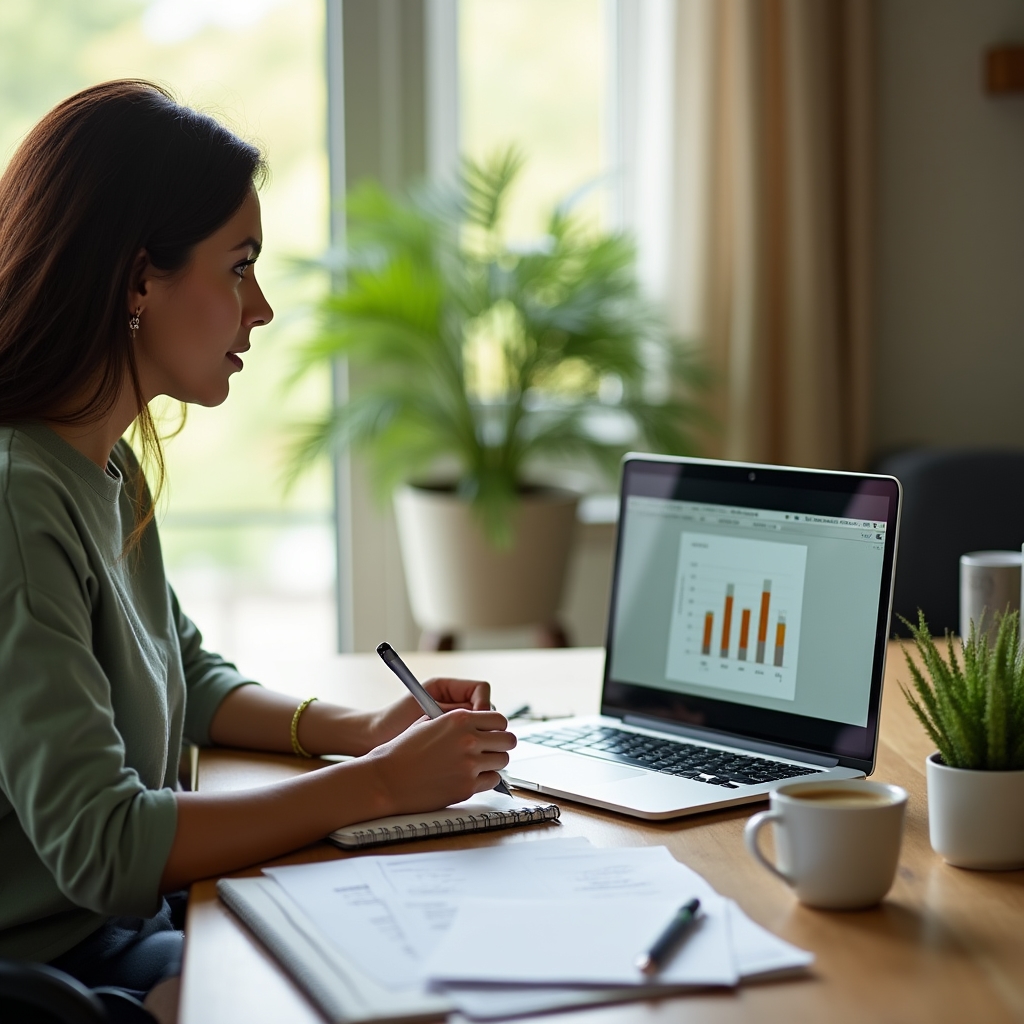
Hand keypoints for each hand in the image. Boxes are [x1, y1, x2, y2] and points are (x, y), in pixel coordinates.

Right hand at [362, 709, 515, 815]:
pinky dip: (486, 779)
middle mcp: (468, 740)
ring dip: (494, 762)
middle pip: (508, 740)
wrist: (385, 779)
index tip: (492, 733)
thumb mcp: (429, 722)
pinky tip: (471, 777)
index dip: (497, 727)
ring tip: (479, 764)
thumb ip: (456, 721)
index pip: (499, 719)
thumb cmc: (402, 751)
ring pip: (503, 761)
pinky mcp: (467, 787)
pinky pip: (492, 780)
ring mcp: (469, 765)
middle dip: (501, 744)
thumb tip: (478, 722)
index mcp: (459, 719)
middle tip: (491, 749)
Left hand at [367, 677, 492, 747]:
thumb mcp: (424, 707)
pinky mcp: (452, 740)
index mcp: (448, 689)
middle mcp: (454, 703)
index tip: (473, 720)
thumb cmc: (394, 720)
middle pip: (486, 710)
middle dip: (482, 725)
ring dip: (476, 739)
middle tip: (471, 738)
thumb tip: (481, 713)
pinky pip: (472, 743)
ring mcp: (455, 722)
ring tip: (461, 749)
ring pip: (482, 729)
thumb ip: (452, 708)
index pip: (482, 689)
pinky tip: (458, 759)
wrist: (375, 739)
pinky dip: (469, 751)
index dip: (482, 705)